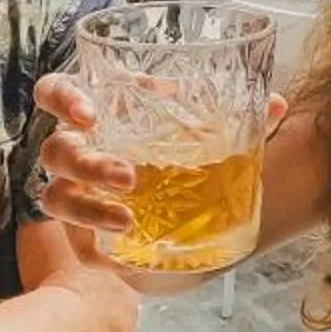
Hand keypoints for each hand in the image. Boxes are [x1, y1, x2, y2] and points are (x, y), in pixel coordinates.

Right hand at [31, 75, 287, 242]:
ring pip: (57, 196)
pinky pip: (76, 238)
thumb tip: (274, 104)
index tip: (89, 112)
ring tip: (126, 217)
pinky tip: (123, 238)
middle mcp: (79, 149)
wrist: (191, 216)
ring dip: (87, 207)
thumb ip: (237, 115)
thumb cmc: (184, 155)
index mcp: (99, 110)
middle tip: (128, 176)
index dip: (63, 97)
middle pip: (56, 150)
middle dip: (87, 162)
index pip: (56, 92)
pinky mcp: (85, 233)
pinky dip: (95, 239)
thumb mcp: (209, 130)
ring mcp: (77, 192)